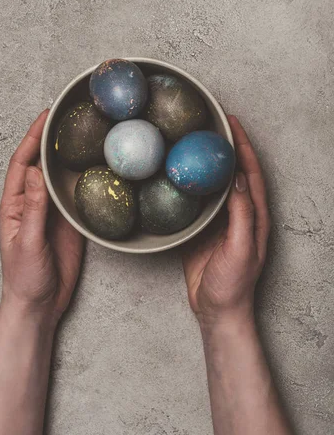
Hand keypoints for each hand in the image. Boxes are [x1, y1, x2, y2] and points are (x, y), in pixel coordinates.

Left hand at [0, 110, 83, 323]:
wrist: (40, 304)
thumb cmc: (24, 277)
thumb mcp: (26, 241)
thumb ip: (33, 208)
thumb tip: (35, 172)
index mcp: (14, 204)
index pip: (22, 164)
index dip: (31, 138)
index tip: (45, 117)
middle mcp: (33, 203)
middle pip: (41, 164)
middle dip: (50, 139)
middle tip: (67, 117)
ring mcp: (52, 212)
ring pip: (60, 177)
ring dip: (68, 156)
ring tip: (83, 135)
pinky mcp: (69, 223)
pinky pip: (76, 196)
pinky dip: (83, 179)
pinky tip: (95, 167)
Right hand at [182, 115, 269, 326]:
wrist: (217, 311)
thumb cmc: (233, 285)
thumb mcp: (241, 248)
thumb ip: (242, 215)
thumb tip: (237, 179)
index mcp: (255, 216)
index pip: (250, 173)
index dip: (243, 147)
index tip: (231, 124)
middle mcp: (239, 214)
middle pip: (234, 171)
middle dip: (226, 146)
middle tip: (212, 123)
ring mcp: (220, 221)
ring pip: (215, 183)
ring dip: (208, 161)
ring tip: (194, 140)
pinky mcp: (202, 229)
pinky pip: (198, 200)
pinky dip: (192, 183)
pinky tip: (180, 173)